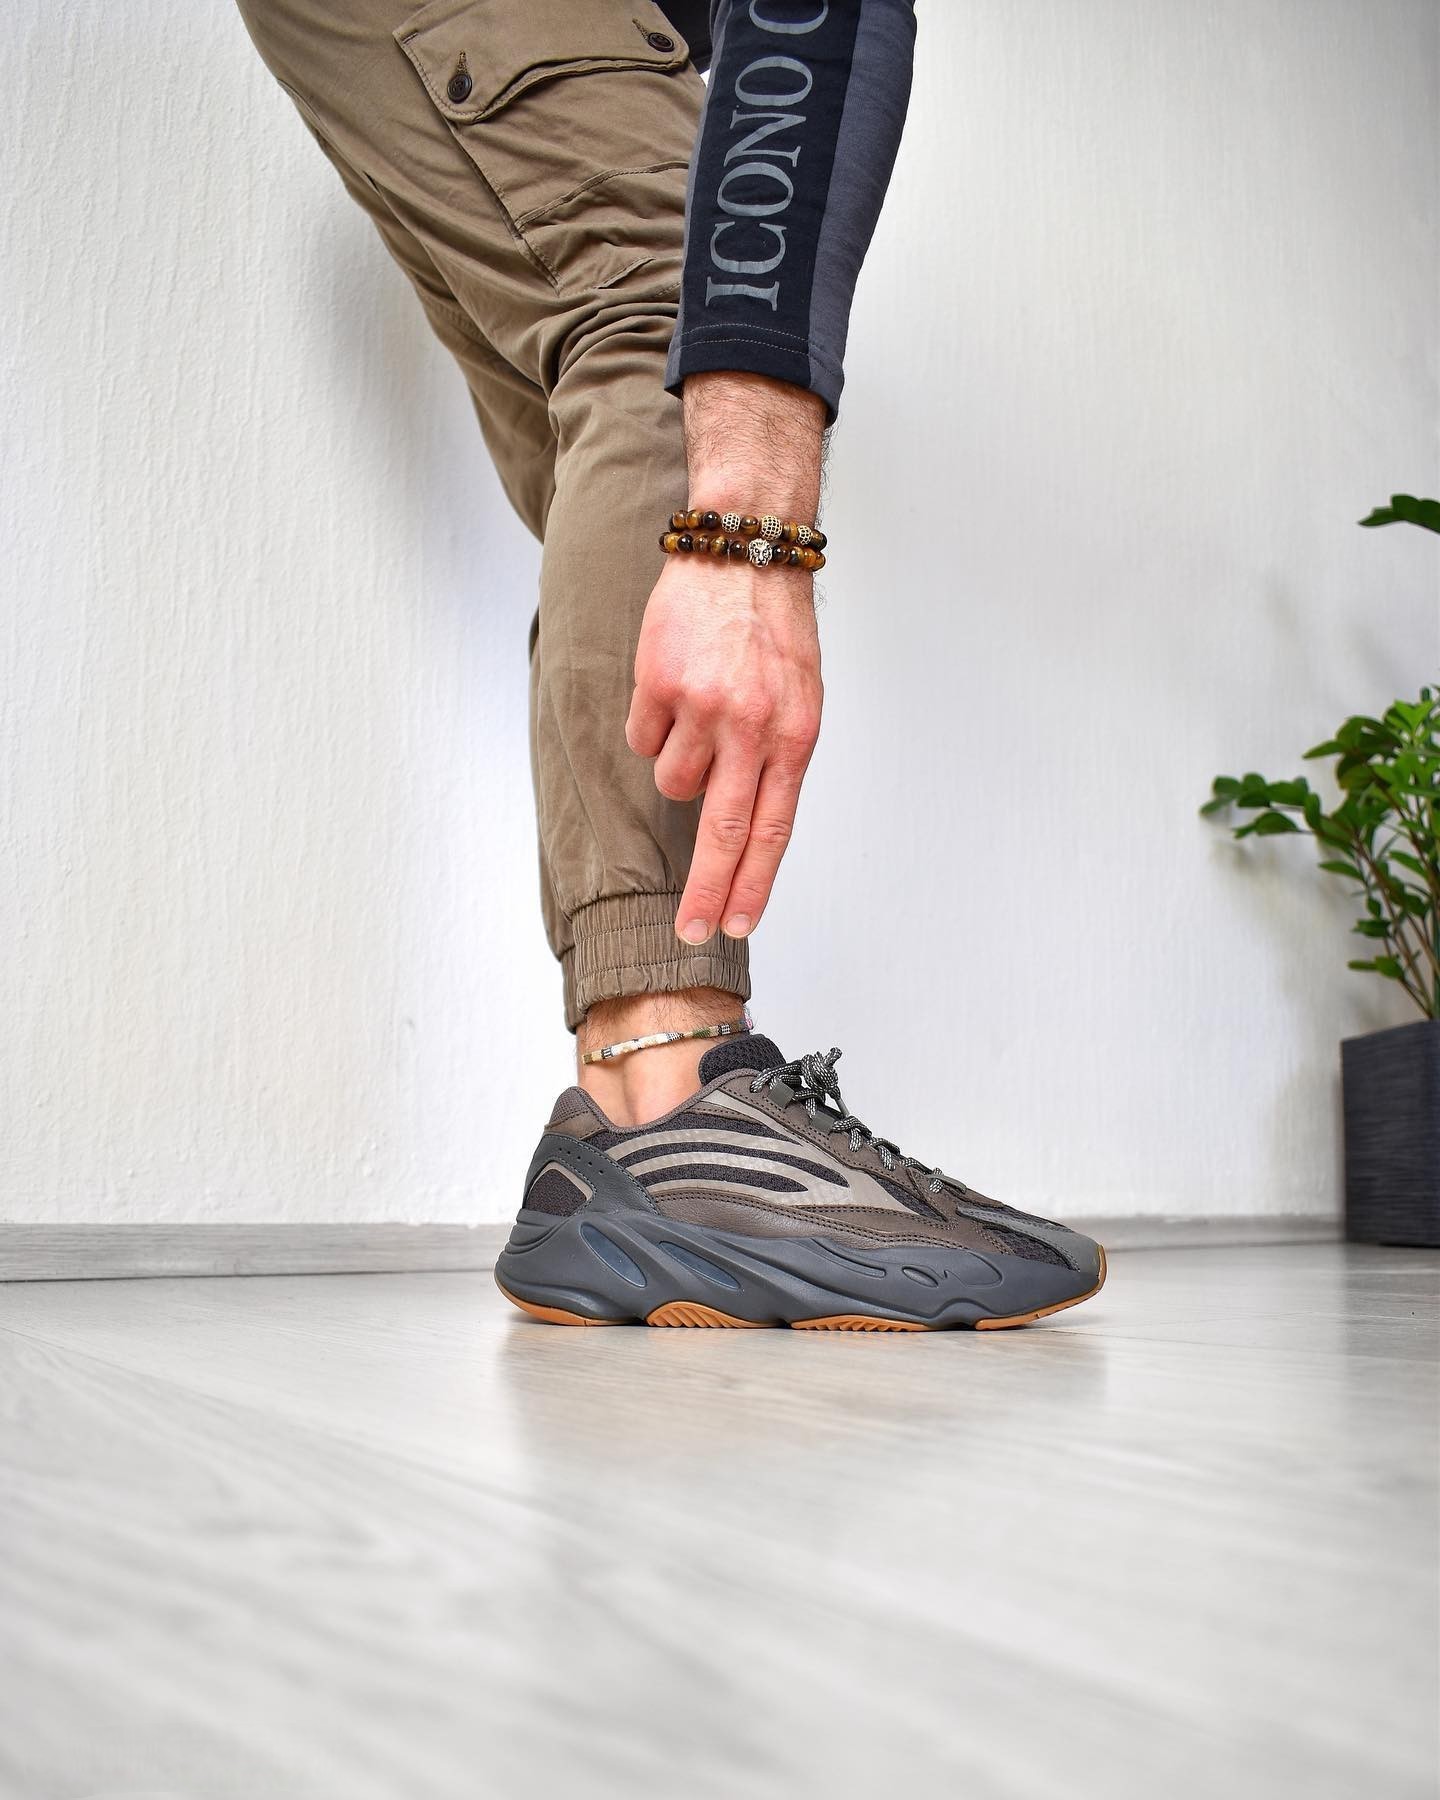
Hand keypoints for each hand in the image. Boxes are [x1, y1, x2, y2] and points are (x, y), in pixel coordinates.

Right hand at [625, 548, 822, 943]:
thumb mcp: (800, 699)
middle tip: (689, 932)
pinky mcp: (658, 684)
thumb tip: (747, 827)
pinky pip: (643, 738)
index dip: (751, 885)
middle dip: (706, 890)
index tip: (735, 926)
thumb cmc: (773, 630)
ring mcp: (702, 705)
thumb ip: (777, 761)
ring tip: (698, 717)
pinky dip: (654, 726)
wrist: (743, 553)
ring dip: (678, 766)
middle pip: (723, 831)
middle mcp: (751, 726)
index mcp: (794, 736)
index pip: (772, 830)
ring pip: (673, 782)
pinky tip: (674, 689)